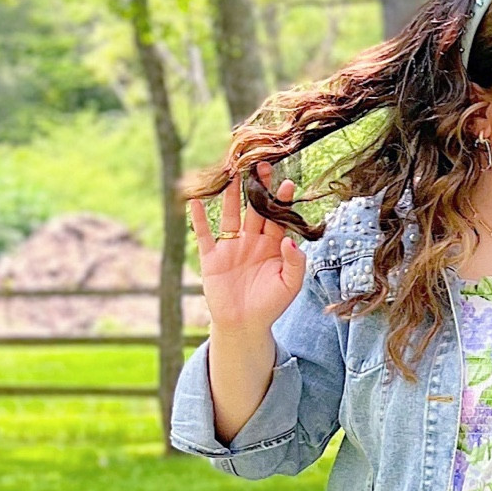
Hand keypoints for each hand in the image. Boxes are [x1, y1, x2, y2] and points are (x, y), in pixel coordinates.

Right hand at [188, 163, 305, 335]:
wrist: (244, 325)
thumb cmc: (271, 306)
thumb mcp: (290, 286)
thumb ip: (295, 263)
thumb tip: (291, 240)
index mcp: (273, 246)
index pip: (278, 218)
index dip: (282, 201)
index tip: (287, 182)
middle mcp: (252, 241)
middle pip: (254, 209)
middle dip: (257, 188)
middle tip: (261, 165)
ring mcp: (231, 247)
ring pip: (230, 216)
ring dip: (229, 196)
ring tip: (231, 173)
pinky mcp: (212, 257)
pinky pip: (204, 235)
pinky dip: (199, 219)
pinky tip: (196, 201)